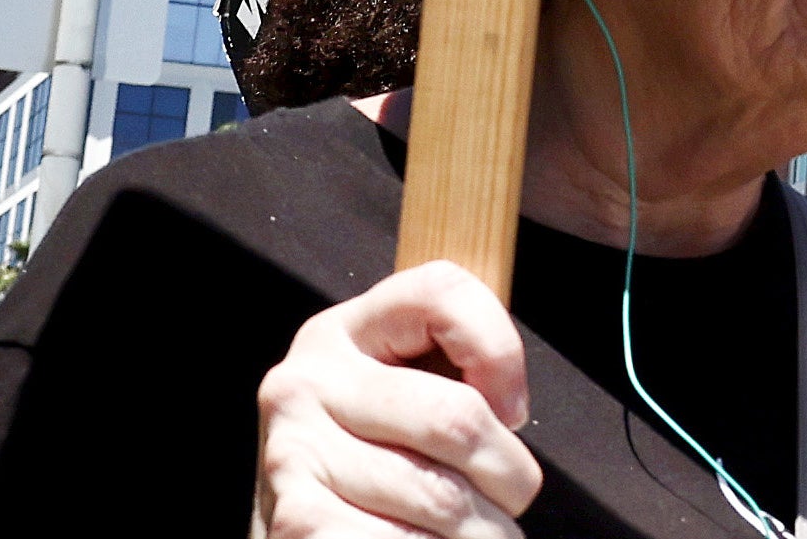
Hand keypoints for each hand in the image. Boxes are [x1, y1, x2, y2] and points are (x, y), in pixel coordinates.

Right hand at [254, 262, 542, 538]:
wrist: (305, 536)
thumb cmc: (375, 466)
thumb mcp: (403, 396)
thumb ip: (448, 373)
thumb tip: (507, 408)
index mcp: (338, 334)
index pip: (440, 291)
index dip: (501, 349)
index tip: (514, 410)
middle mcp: (303, 384)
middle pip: (456, 417)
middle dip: (509, 474)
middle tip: (511, 497)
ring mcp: (292, 455)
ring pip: (442, 497)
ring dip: (484, 531)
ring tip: (476, 532)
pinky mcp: (296, 523)